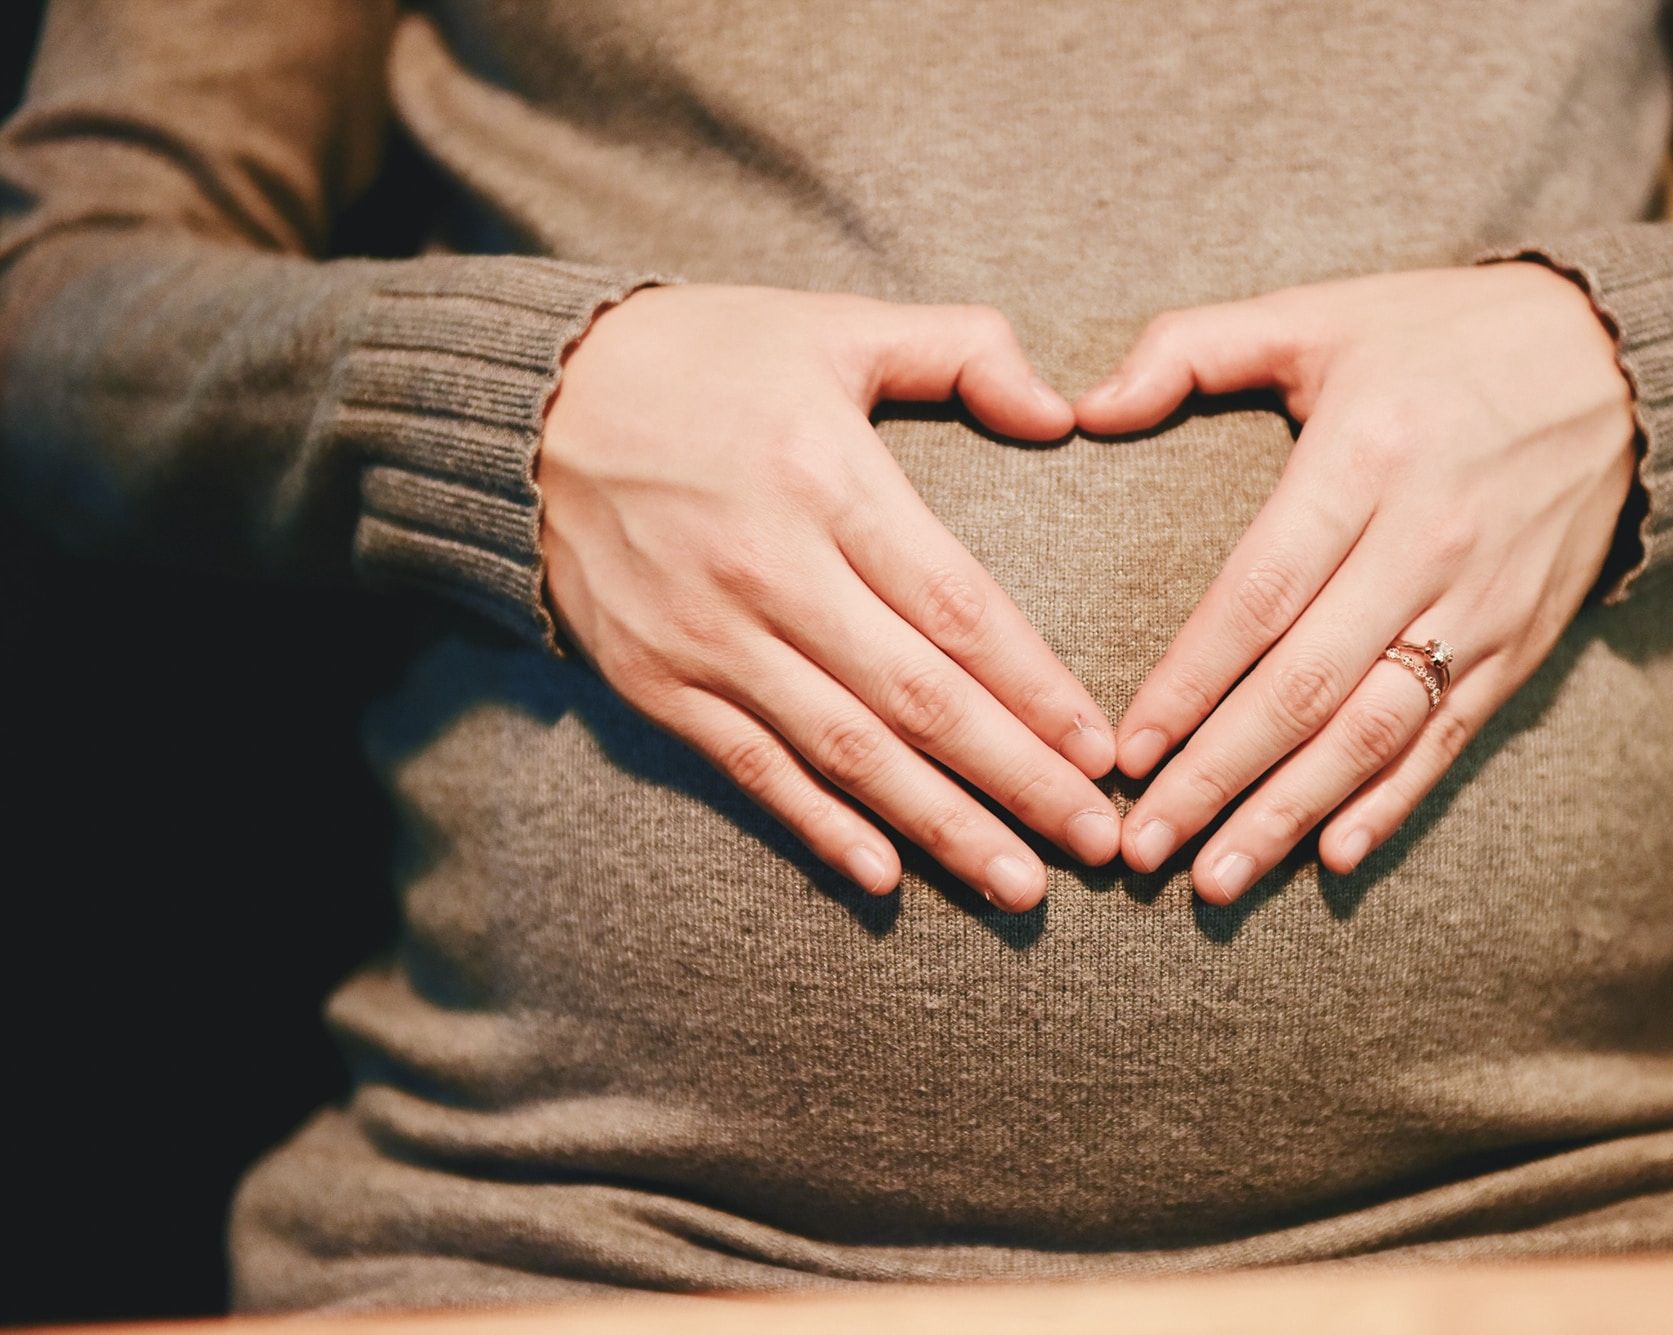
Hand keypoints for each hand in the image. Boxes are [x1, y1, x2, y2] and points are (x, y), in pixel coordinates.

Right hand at [538, 284, 1118, 910]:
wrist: (528, 403)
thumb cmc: (703, 358)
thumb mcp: (833, 325)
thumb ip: (961, 350)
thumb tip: (1062, 412)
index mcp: (826, 477)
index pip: (957, 608)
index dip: (1037, 689)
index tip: (1102, 752)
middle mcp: (769, 569)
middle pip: (918, 699)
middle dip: (1018, 780)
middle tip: (1098, 844)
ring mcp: (705, 636)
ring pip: (846, 752)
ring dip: (941, 827)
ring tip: (1021, 886)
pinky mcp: (654, 681)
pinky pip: (751, 770)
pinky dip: (819, 827)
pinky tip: (886, 879)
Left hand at [1073, 263, 1636, 901]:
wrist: (1620, 362)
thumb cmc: (1440, 337)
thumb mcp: (1317, 313)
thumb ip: (1191, 349)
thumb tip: (1083, 408)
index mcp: (1364, 458)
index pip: (1259, 595)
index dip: (1188, 683)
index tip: (1124, 752)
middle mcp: (1426, 541)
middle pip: (1306, 686)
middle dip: (1217, 776)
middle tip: (1143, 848)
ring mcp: (1482, 601)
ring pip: (1374, 731)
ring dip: (1290, 814)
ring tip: (1216, 880)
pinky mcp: (1523, 641)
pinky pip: (1450, 737)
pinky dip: (1392, 803)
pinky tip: (1332, 857)